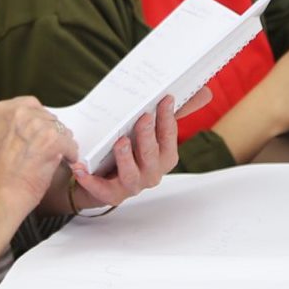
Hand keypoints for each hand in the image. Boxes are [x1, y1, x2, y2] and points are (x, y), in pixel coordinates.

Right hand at [0, 97, 78, 214]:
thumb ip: (16, 128)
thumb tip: (38, 131)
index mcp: (1, 110)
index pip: (31, 106)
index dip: (38, 122)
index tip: (39, 133)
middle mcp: (19, 112)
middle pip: (47, 117)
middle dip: (50, 132)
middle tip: (48, 149)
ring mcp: (36, 125)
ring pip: (61, 129)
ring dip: (61, 143)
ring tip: (55, 157)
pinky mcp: (52, 140)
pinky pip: (70, 144)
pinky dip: (70, 154)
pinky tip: (65, 162)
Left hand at [67, 94, 184, 209]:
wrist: (101, 178)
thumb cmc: (130, 149)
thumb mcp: (151, 130)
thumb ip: (173, 113)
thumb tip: (207, 92)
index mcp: (165, 156)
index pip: (169, 136)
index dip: (168, 118)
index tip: (165, 98)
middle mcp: (152, 173)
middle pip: (152, 155)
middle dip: (148, 136)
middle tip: (143, 117)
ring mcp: (132, 186)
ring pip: (132, 174)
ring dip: (126, 158)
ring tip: (120, 141)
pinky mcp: (111, 196)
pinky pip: (102, 190)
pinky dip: (91, 181)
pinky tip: (82, 168)